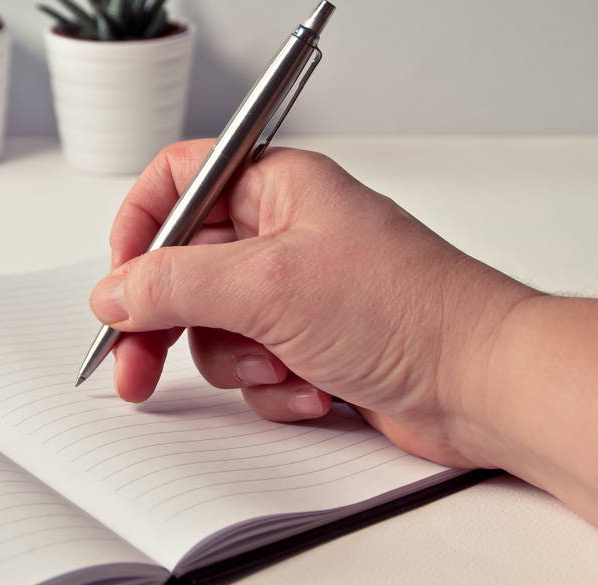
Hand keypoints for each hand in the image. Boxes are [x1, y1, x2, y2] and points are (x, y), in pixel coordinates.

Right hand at [89, 140, 537, 468]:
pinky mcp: (313, 345)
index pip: (179, 181)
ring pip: (214, 328)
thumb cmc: (408, 311)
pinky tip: (315, 391)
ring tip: (281, 368)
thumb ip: (174, 285)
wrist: (483, 384)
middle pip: (184, 268)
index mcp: (279, 186)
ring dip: (238, 362)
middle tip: (136, 365)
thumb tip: (114, 291)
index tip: (119, 280)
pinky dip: (274, 388)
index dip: (139, 228)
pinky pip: (253, 368)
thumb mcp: (267, 286)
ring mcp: (299, 293)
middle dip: (164, 322)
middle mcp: (286, 233)